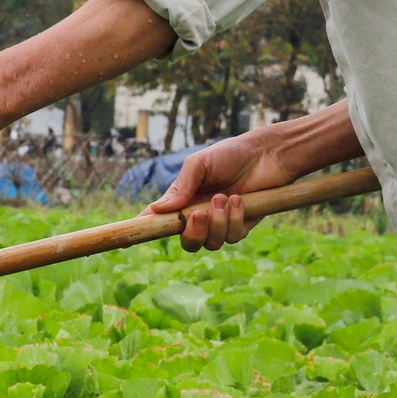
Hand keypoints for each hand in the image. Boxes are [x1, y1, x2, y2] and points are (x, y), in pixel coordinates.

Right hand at [146, 131, 295, 250]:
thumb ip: (181, 186)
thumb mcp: (200, 164)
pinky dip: (235, 220)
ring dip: (218, 223)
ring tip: (225, 197)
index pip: (161, 220)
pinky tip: (239, 200)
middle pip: (189, 242)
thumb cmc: (230, 154)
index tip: (130, 238)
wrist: (266, 154)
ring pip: (212, 243)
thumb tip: (158, 209)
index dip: (147, 229)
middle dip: (193, 233)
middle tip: (200, 214)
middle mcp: (200, 216)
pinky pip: (234, 237)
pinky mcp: (243, 225)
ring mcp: (221, 223)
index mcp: (184, 201)